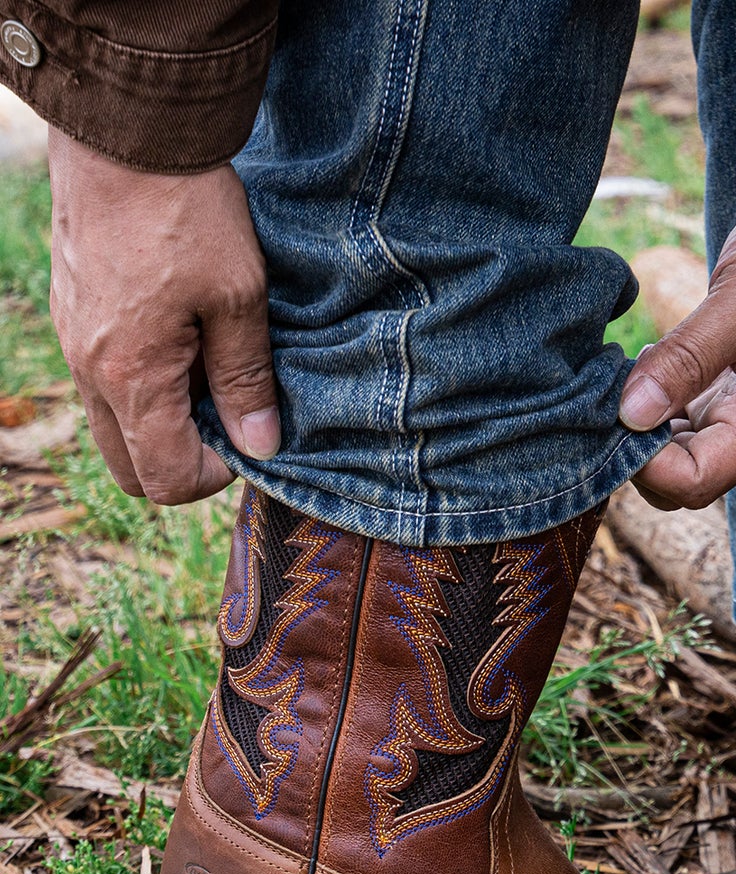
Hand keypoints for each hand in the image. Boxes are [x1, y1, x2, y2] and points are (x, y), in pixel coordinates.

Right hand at [48, 132, 279, 505]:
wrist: (125, 131)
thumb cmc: (187, 211)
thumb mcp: (238, 298)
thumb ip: (246, 379)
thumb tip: (258, 444)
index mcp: (130, 377)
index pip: (164, 478)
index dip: (215, 476)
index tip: (250, 439)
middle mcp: (89, 369)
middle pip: (129, 467)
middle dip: (183, 462)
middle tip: (230, 419)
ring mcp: (73, 341)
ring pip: (114, 424)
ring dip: (165, 422)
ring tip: (213, 374)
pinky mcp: (74, 313)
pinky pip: (105, 381)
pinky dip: (146, 385)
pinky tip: (186, 342)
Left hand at [619, 190, 735, 509]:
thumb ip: (687, 358)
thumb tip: (631, 413)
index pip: (699, 480)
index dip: (650, 465)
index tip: (618, 418)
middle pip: (688, 479)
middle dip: (642, 453)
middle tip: (612, 398)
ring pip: (684, 452)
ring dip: (646, 429)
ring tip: (629, 377)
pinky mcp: (734, 387)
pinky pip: (688, 418)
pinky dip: (658, 403)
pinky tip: (649, 366)